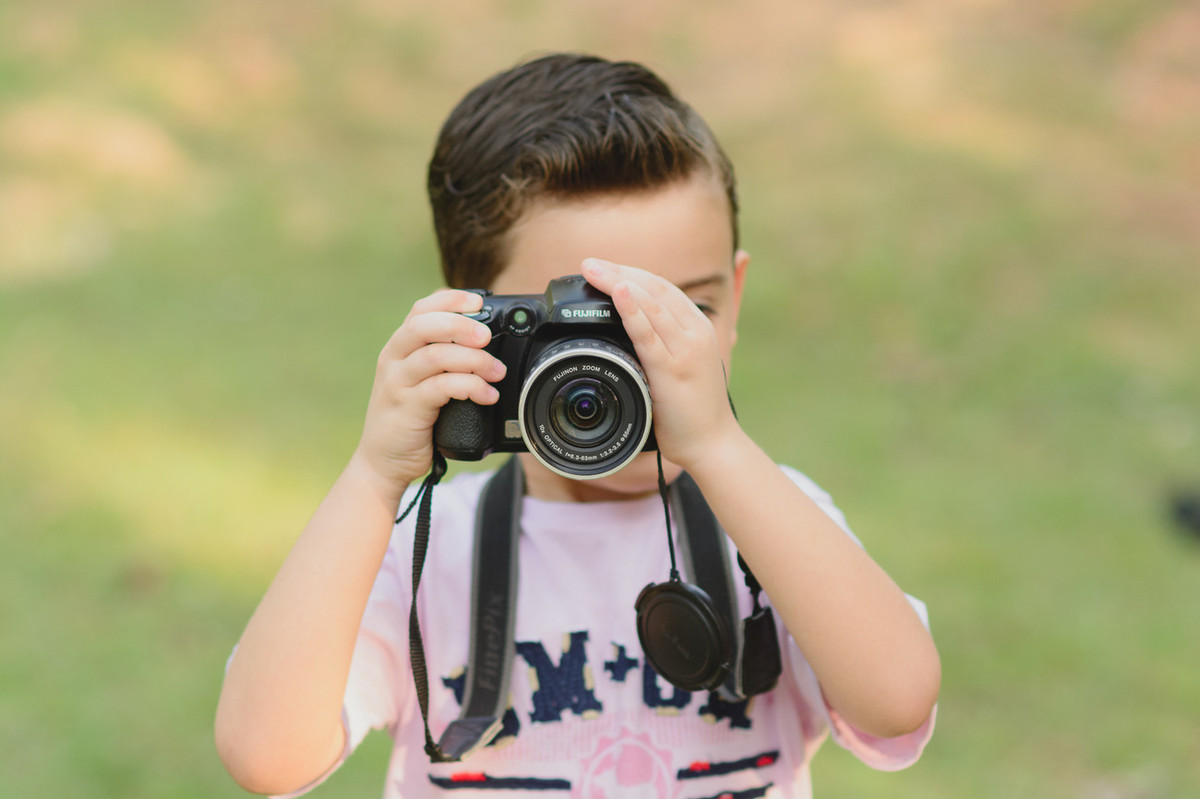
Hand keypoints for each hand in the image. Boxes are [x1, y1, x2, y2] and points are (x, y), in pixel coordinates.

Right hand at [353, 289, 506, 496]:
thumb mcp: (423, 381)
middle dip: (460, 325)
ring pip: (434, 356)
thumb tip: (488, 343)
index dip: (449, 299)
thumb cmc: (410, 419)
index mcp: (400, 348)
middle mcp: (394, 360)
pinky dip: (470, 387)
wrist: (382, 462)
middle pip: (424, 325)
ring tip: (496, 372)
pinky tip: (487, 394)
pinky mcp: (407, 408)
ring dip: (473, 360)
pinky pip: (440, 388)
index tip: (479, 301)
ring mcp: (398, 384)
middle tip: (487, 336)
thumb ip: (445, 360)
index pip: (420, 309)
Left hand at [580, 258, 740, 471]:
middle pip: (654, 288)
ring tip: (593, 270)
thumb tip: (638, 329)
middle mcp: (694, 332)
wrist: (713, 443)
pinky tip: (619, 292)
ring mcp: (685, 349)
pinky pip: (648, 333)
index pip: (662, 288)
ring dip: (618, 281)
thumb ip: (667, 343)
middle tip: (589, 264)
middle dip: (619, 271)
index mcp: (697, 327)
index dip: (631, 273)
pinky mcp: (673, 369)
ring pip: (650, 303)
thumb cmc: (695, 409)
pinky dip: (632, 310)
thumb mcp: (686, 365)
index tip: (604, 267)